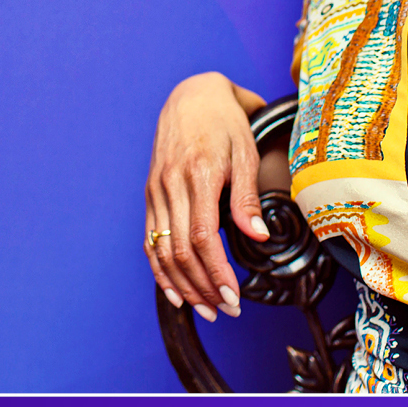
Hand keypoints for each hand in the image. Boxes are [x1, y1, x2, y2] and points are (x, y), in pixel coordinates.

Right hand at [145, 71, 269, 321]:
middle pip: (180, 251)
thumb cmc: (226, 123)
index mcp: (198, 174)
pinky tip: (175, 292)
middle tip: (227, 310)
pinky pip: (150, 240)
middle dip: (203, 288)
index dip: (216, 272)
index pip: (202, 236)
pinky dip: (159, 270)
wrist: (191, 96)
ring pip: (162, 250)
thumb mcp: (246, 152)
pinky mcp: (150, 194)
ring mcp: (156, 191)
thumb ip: (248, 196)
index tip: (234, 296)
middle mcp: (171, 185)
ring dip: (183, 286)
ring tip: (206, 309)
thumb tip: (258, 237)